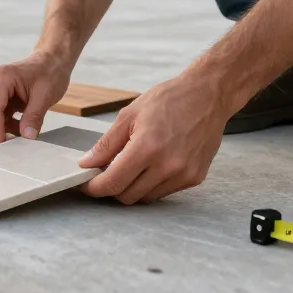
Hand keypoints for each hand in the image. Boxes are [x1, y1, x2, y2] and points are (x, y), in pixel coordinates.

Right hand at [0, 51, 73, 144]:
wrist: (51, 61)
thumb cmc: (49, 72)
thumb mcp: (45, 95)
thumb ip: (34, 116)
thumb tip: (27, 137)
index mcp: (2, 77)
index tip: (2, 149)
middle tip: (7, 148)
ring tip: (21, 135)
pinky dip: (4, 125)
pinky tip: (20, 128)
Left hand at [78, 72, 230, 203]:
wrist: (208, 96)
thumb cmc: (169, 100)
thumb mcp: (129, 115)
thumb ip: (106, 144)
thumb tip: (86, 164)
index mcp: (147, 148)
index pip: (113, 183)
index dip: (94, 188)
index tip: (85, 185)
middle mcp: (167, 166)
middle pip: (127, 195)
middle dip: (111, 188)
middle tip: (104, 173)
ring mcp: (184, 174)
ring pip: (146, 197)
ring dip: (131, 187)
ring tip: (129, 167)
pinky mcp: (195, 178)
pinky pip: (164, 192)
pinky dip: (151, 184)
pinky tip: (150, 166)